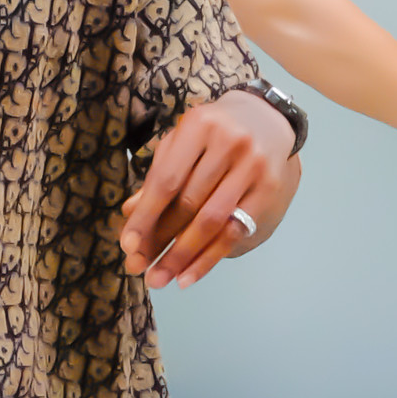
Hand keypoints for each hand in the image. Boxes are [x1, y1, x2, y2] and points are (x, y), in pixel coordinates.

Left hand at [119, 90, 299, 287]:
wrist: (267, 119)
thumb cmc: (213, 135)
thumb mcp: (183, 142)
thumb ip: (159, 175)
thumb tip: (130, 214)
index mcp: (199, 126)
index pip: (166, 181)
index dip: (145, 216)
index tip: (127, 246)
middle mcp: (230, 143)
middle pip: (188, 204)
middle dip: (160, 241)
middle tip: (138, 268)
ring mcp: (253, 167)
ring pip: (212, 222)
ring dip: (181, 256)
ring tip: (158, 278)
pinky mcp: (269, 190)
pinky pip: (234, 232)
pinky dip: (208, 258)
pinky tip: (187, 276)